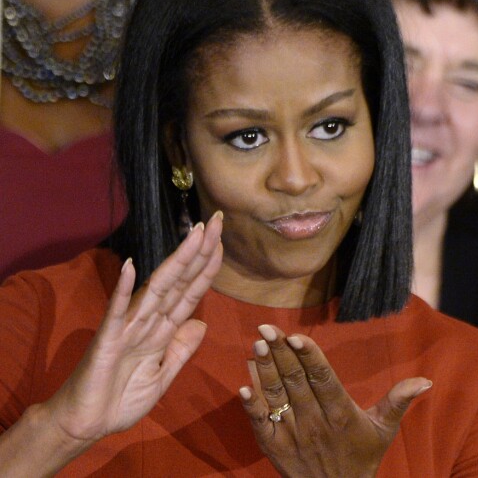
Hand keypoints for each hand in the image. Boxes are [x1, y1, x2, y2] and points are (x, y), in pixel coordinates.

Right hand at [45, 211, 222, 447]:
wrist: (88, 424)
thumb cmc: (122, 399)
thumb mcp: (164, 376)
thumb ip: (181, 349)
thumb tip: (202, 324)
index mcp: (164, 329)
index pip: (191, 292)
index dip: (208, 267)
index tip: (222, 241)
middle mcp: (149, 319)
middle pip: (180, 280)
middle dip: (200, 251)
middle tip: (216, 220)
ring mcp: (129, 326)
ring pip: (158, 287)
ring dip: (176, 260)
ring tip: (194, 234)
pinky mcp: (107, 338)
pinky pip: (116, 311)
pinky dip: (123, 289)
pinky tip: (130, 267)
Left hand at [239, 324, 431, 477]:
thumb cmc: (361, 456)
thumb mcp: (383, 430)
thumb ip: (398, 402)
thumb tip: (425, 381)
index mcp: (340, 414)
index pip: (323, 380)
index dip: (309, 357)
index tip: (296, 336)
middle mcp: (314, 422)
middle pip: (295, 382)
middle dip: (281, 353)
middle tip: (267, 327)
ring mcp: (291, 435)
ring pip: (276, 397)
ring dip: (264, 370)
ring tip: (257, 344)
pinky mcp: (274, 447)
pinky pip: (260, 424)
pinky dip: (251, 406)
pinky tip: (242, 386)